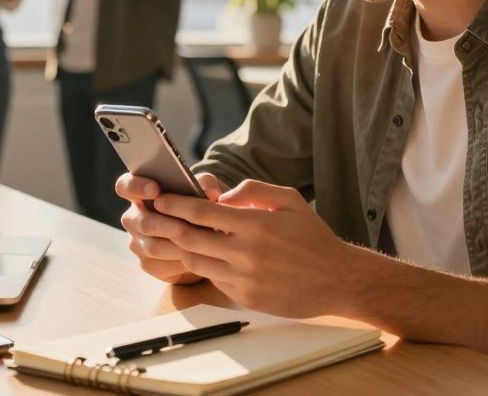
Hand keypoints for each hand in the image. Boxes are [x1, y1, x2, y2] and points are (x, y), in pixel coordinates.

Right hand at [118, 172, 223, 284]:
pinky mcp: (147, 263)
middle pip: (139, 221)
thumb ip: (206, 185)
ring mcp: (137, 241)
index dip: (136, 186)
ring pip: (150, 246)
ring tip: (195, 245)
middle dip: (162, 224)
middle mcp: (134, 217)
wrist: (207, 241)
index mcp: (141, 193)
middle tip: (181, 227)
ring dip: (174, 246)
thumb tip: (210, 193)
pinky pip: (157, 266)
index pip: (125, 186)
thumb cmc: (200, 207)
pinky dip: (177, 263)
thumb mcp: (206, 191)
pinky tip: (194, 259)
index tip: (155, 189)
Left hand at [151, 180, 360, 318]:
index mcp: (255, 224)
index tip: (160, 198)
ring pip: (195, 261)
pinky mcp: (244, 296)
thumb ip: (254, 190)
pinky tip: (198, 255)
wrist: (338, 280)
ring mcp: (243, 278)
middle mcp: (245, 252)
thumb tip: (222, 196)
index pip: (202, 213)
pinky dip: (202, 265)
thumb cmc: (314, 237)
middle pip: (190, 238)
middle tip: (149, 216)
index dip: (175, 204)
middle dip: (165, 226)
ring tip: (166, 236)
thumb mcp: (290, 200)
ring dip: (177, 247)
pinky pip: (213, 278)